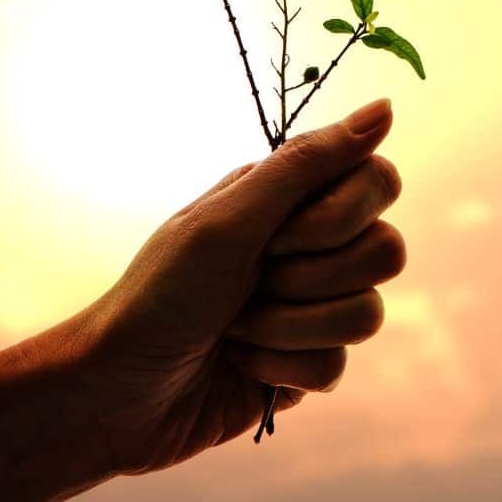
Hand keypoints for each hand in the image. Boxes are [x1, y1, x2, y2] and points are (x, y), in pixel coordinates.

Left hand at [74, 98, 405, 473]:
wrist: (115, 395)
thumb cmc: (159, 293)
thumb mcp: (229, 218)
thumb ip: (309, 163)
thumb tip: (386, 107)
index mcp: (292, 197)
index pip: (378, 181)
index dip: (341, 216)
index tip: (278, 235)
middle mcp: (311, 247)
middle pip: (385, 252)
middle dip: (309, 279)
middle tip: (250, 282)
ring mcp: (313, 307)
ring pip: (367, 315)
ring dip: (287, 328)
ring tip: (235, 330)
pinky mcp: (307, 363)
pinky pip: (338, 366)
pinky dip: (280, 370)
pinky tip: (240, 365)